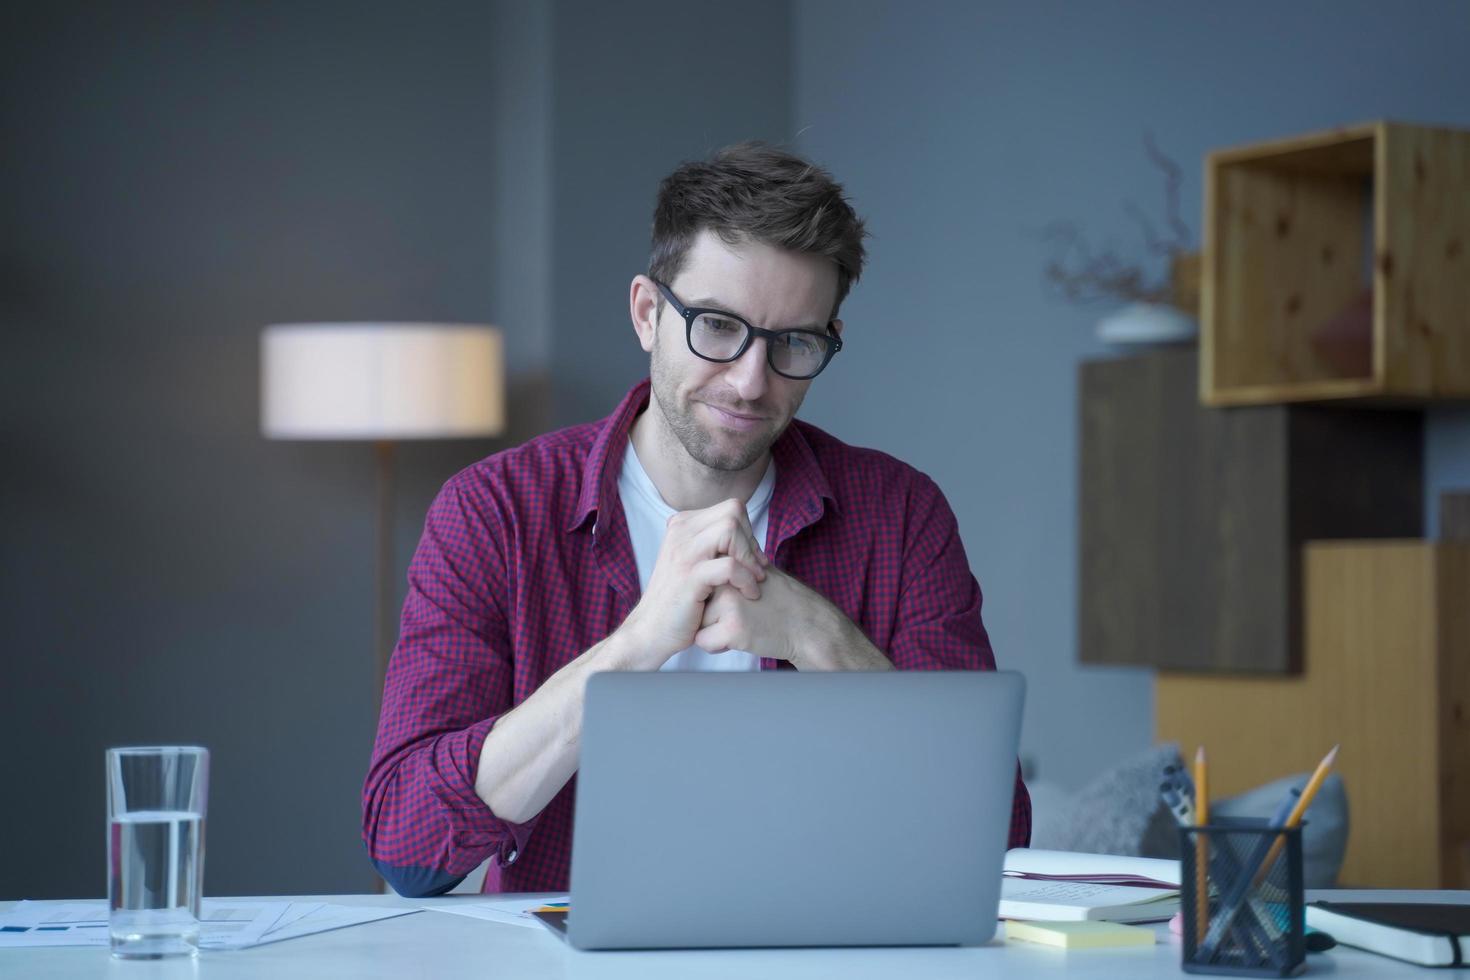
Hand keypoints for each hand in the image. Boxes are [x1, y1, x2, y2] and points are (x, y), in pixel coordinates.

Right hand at [619, 498, 769, 666]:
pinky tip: (750, 594)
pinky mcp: (689, 576)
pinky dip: (747, 579)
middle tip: (756, 569)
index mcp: (682, 525)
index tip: (752, 559)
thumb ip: (714, 545)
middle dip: (751, 541)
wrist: (651, 631)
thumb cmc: (680, 601)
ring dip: (750, 557)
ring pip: (730, 530)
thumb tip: (748, 536)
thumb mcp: (695, 562)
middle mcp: (680, 532)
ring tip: (755, 580)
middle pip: (733, 512)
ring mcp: (683, 552)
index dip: (748, 532)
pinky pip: (730, 565)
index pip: (730, 509)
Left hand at [694, 567, 892, 670]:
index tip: (735, 602)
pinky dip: (718, 646)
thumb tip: (702, 567)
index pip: (699, 584)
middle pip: (696, 603)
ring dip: (713, 630)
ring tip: (742, 626)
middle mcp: (726, 579)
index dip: (712, 598)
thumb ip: (730, 568)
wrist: (809, 625)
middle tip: (741, 615)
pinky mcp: (732, 627)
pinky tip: (741, 639)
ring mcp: (728, 603)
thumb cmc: (783, 602)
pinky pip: (703, 642)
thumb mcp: (757, 572)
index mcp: (729, 563)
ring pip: (696, 623)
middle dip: (710, 614)